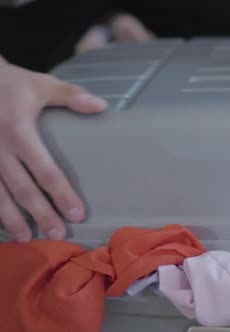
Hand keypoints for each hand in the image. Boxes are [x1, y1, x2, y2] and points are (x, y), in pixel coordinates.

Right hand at [0, 62, 106, 241]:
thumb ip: (71, 96)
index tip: (76, 213)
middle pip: (22, 189)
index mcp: (19, 132)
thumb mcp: (40, 85)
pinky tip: (2, 225)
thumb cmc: (9, 84)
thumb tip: (101, 106)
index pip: (44, 170)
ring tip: (25, 239)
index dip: (61, 194)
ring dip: (11, 219)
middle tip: (58, 235)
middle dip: (40, 214)